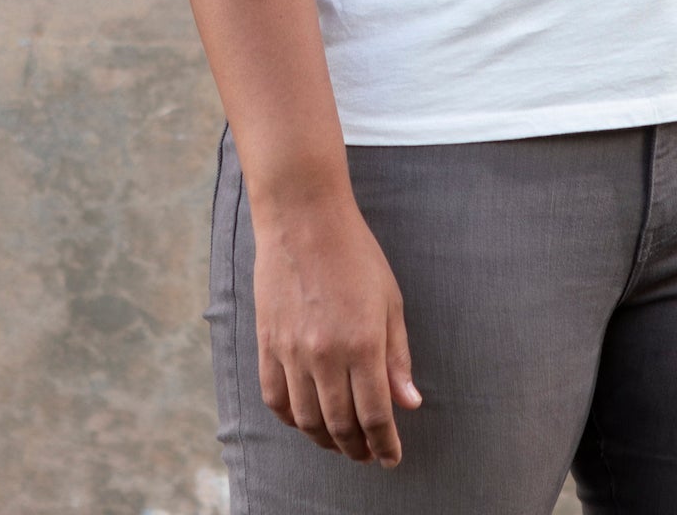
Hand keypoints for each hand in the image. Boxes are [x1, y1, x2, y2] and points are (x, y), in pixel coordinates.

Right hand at [251, 196, 424, 465]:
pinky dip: (291, 419)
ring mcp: (291, 351)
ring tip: (341, 442)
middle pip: (341, 425)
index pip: (375, 415)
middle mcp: (325, 354)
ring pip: (307, 420)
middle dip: (358, 448)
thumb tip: (408, 404)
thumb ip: (397, 357)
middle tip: (369, 454)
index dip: (385, 445)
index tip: (392, 457)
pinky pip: (276, 398)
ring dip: (326, 440)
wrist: (304, 218)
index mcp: (363, 343)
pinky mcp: (267, 343)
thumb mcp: (390, 300)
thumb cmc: (355, 254)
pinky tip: (306, 420)